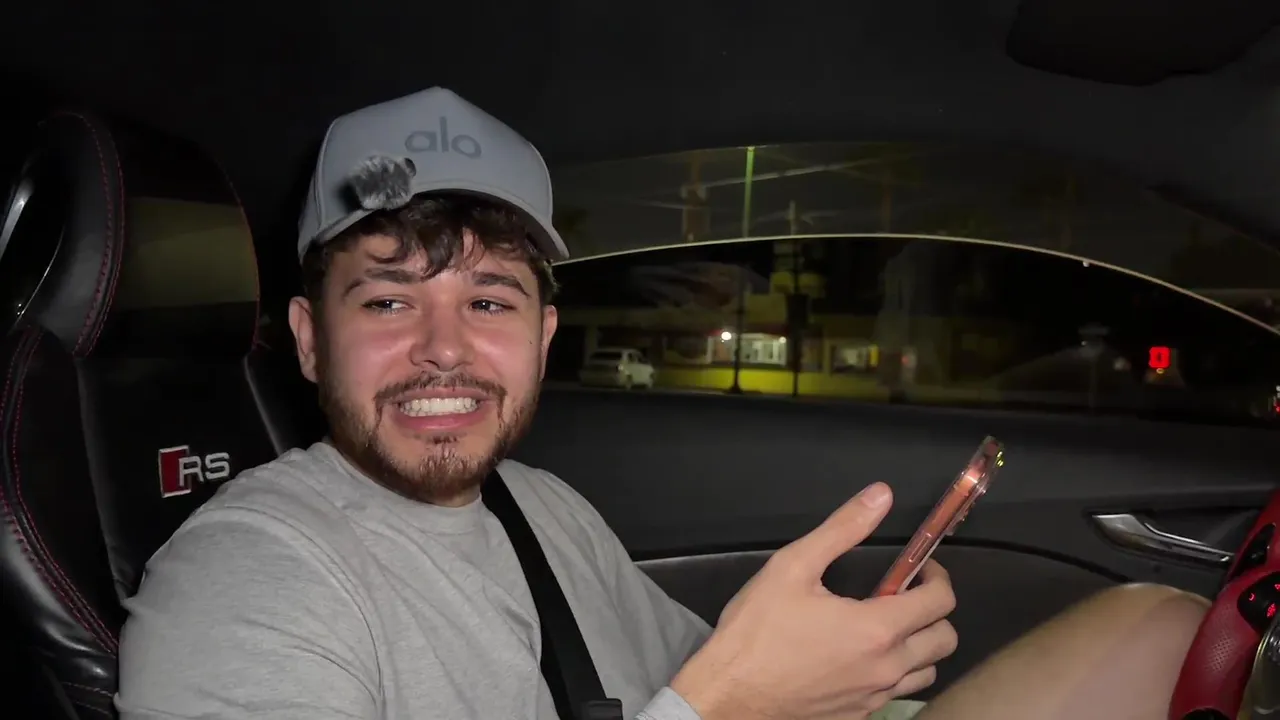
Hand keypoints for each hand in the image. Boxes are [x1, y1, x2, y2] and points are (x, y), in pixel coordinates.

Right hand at [671, 483, 958, 719]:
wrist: (730, 695)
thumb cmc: (756, 631)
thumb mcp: (792, 566)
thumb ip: (842, 528)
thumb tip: (880, 496)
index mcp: (877, 628)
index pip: (940, 602)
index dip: (937, 577)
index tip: (920, 567)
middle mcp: (886, 668)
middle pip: (945, 640)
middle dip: (934, 611)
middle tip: (904, 594)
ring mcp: (874, 697)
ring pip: (927, 673)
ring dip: (920, 646)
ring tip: (889, 627)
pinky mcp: (859, 716)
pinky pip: (896, 694)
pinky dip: (894, 674)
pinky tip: (864, 658)